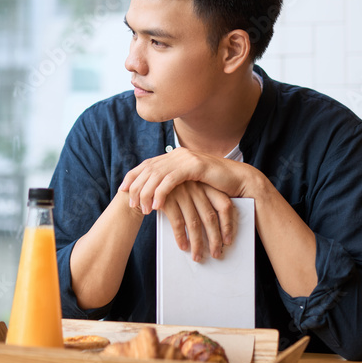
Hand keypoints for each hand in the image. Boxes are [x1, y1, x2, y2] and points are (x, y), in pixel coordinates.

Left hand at [120, 147, 251, 217]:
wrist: (239, 180)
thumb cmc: (216, 184)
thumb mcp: (191, 182)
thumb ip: (175, 181)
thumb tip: (157, 191)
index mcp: (174, 155)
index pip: (147, 164)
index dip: (133, 176)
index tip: (122, 189)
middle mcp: (177, 154)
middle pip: (148, 169)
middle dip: (136, 186)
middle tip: (130, 202)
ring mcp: (186, 158)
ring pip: (157, 175)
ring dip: (147, 193)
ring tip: (142, 208)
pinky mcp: (194, 166)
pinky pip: (171, 180)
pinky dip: (161, 192)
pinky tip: (156, 204)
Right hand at [161, 181, 236, 260]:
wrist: (145, 180)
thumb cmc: (172, 189)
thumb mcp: (191, 189)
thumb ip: (202, 202)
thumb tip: (217, 229)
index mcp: (206, 184)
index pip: (224, 205)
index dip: (228, 224)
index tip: (228, 240)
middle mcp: (196, 188)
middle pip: (210, 217)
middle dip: (214, 239)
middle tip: (216, 253)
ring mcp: (182, 193)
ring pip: (194, 223)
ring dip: (197, 243)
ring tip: (198, 256)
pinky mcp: (167, 199)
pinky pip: (178, 222)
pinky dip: (181, 237)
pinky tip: (183, 246)